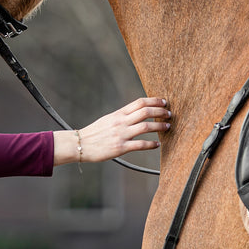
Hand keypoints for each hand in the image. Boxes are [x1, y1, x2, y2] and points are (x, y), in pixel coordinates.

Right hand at [54, 97, 170, 166]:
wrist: (80, 144)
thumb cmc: (94, 133)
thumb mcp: (108, 120)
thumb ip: (122, 116)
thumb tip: (136, 113)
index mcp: (118, 114)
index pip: (139, 102)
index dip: (154, 101)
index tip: (164, 102)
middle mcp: (121, 122)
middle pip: (145, 112)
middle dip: (160, 112)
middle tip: (169, 114)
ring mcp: (121, 134)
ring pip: (146, 127)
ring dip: (159, 126)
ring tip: (167, 126)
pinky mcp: (120, 148)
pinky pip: (140, 145)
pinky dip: (151, 144)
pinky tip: (158, 144)